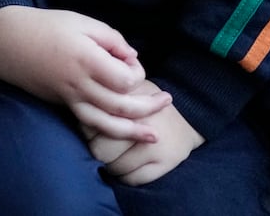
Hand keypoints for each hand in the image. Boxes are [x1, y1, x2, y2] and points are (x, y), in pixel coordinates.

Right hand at [0, 5, 171, 140]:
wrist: (10, 42)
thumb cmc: (48, 26)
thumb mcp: (82, 21)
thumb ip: (111, 38)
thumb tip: (131, 57)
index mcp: (86, 59)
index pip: (125, 78)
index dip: (135, 71)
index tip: (129, 58)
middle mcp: (80, 84)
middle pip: (122, 105)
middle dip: (148, 107)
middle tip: (167, 101)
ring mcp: (70, 98)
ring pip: (106, 124)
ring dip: (133, 131)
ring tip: (154, 136)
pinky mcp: (64, 105)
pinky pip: (90, 124)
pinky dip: (110, 131)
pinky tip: (124, 132)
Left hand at [81, 81, 203, 185]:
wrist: (189, 116)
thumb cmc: (148, 101)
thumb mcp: (127, 89)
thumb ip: (105, 97)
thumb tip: (81, 108)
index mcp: (127, 101)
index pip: (90, 124)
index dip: (88, 129)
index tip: (94, 128)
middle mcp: (141, 122)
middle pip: (99, 150)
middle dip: (97, 149)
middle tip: (103, 144)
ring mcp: (154, 144)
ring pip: (115, 168)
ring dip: (111, 165)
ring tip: (116, 154)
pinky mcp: (165, 162)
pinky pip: (132, 179)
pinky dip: (126, 176)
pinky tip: (128, 164)